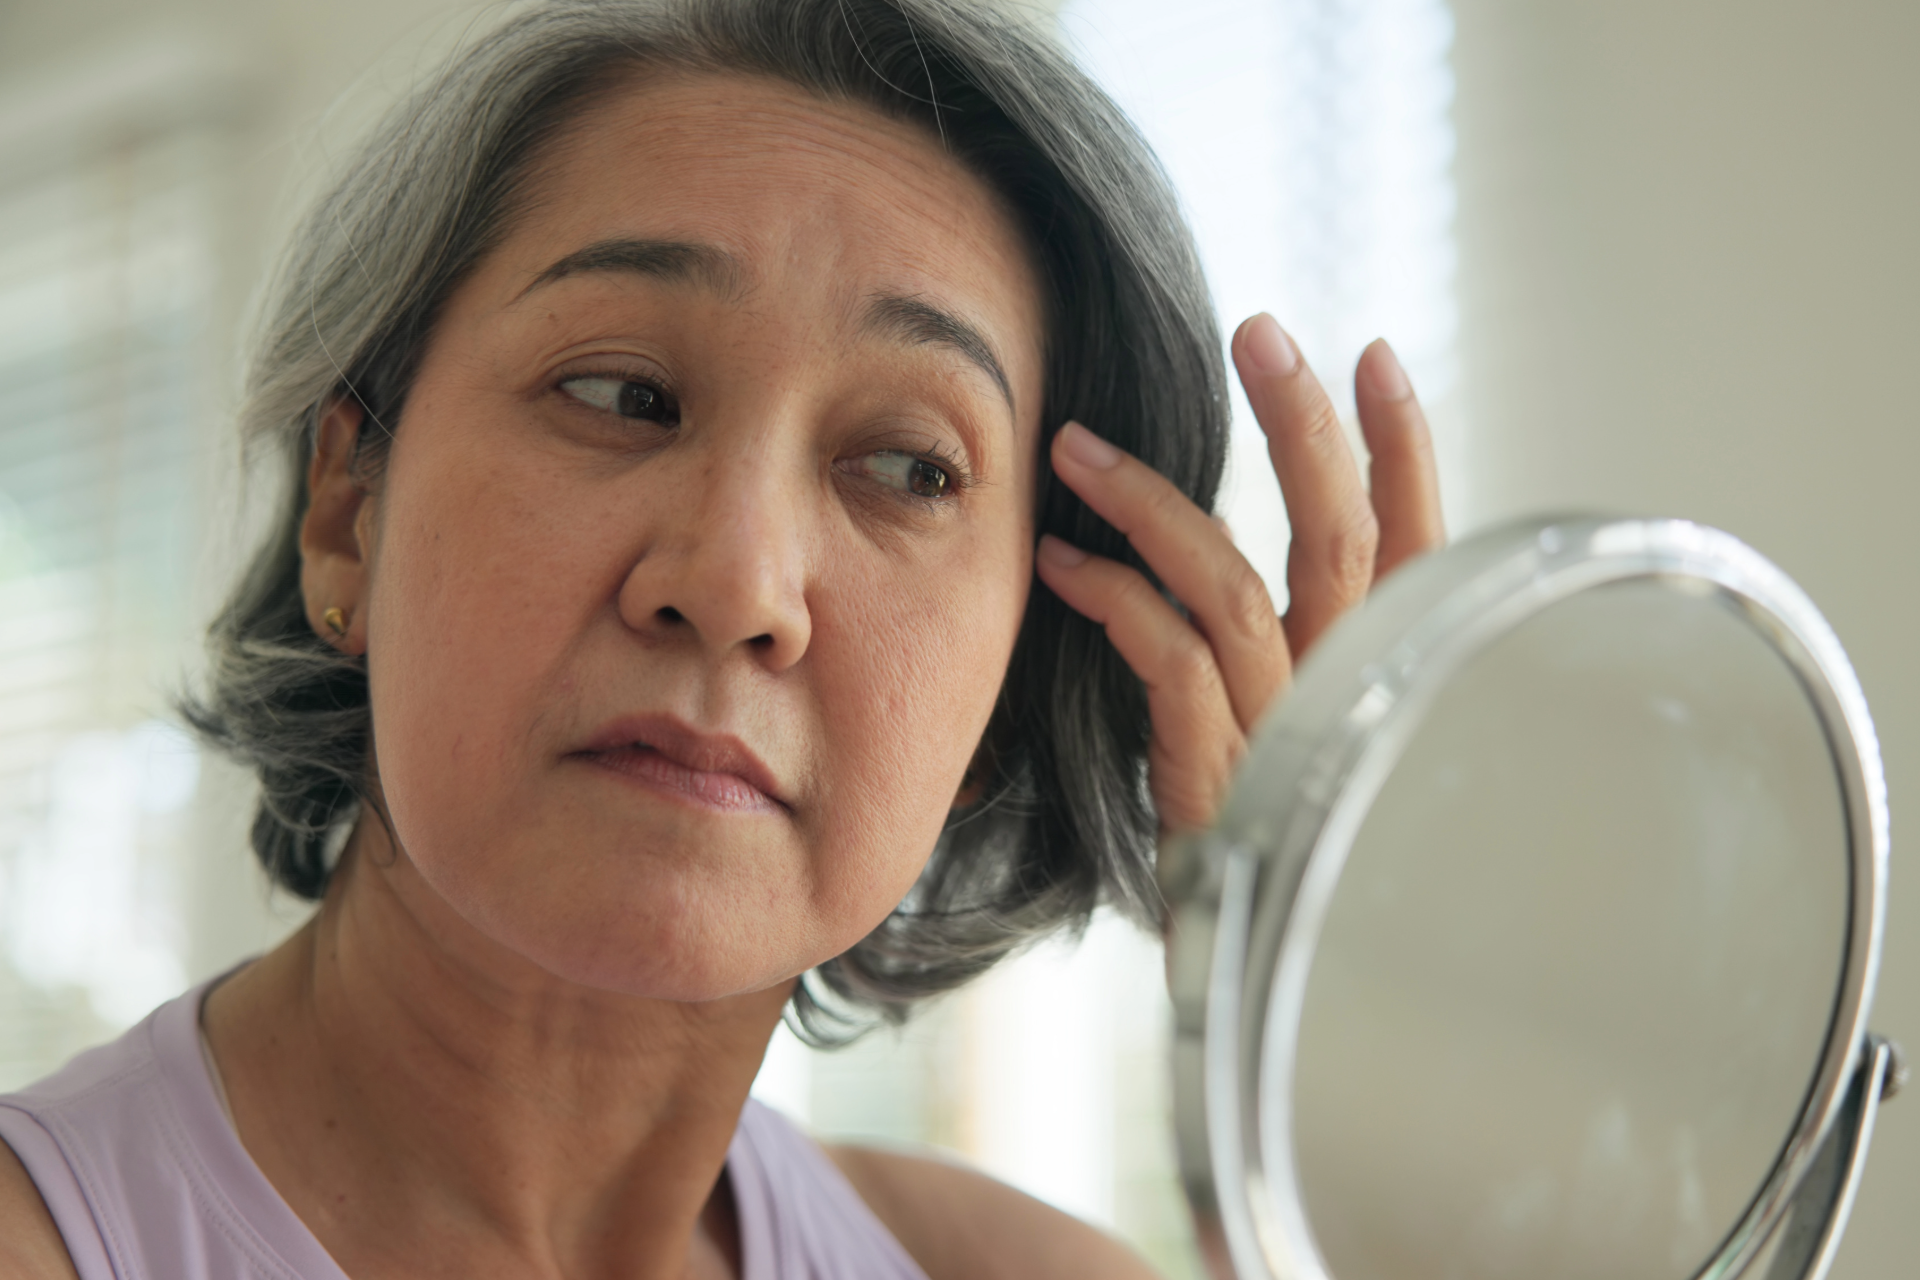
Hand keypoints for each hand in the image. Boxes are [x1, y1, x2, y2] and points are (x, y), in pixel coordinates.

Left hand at [1035, 314, 1444, 833]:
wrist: (1267, 985)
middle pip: (1339, 538)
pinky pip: (1169, 655)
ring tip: (1077, 447)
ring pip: (1231, 581)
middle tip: (1257, 332)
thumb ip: (1290, 660)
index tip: (1371, 355)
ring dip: (1148, 500)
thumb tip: (1219, 560)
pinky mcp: (1221, 773)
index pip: (1418, 545)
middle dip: (1301, 425)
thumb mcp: (1297, 740)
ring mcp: (1289, 732)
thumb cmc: (1276, 850)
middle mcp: (1352, 693)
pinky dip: (1112, 595)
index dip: (1401, 447)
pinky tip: (1061, 561)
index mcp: (1386, 678)